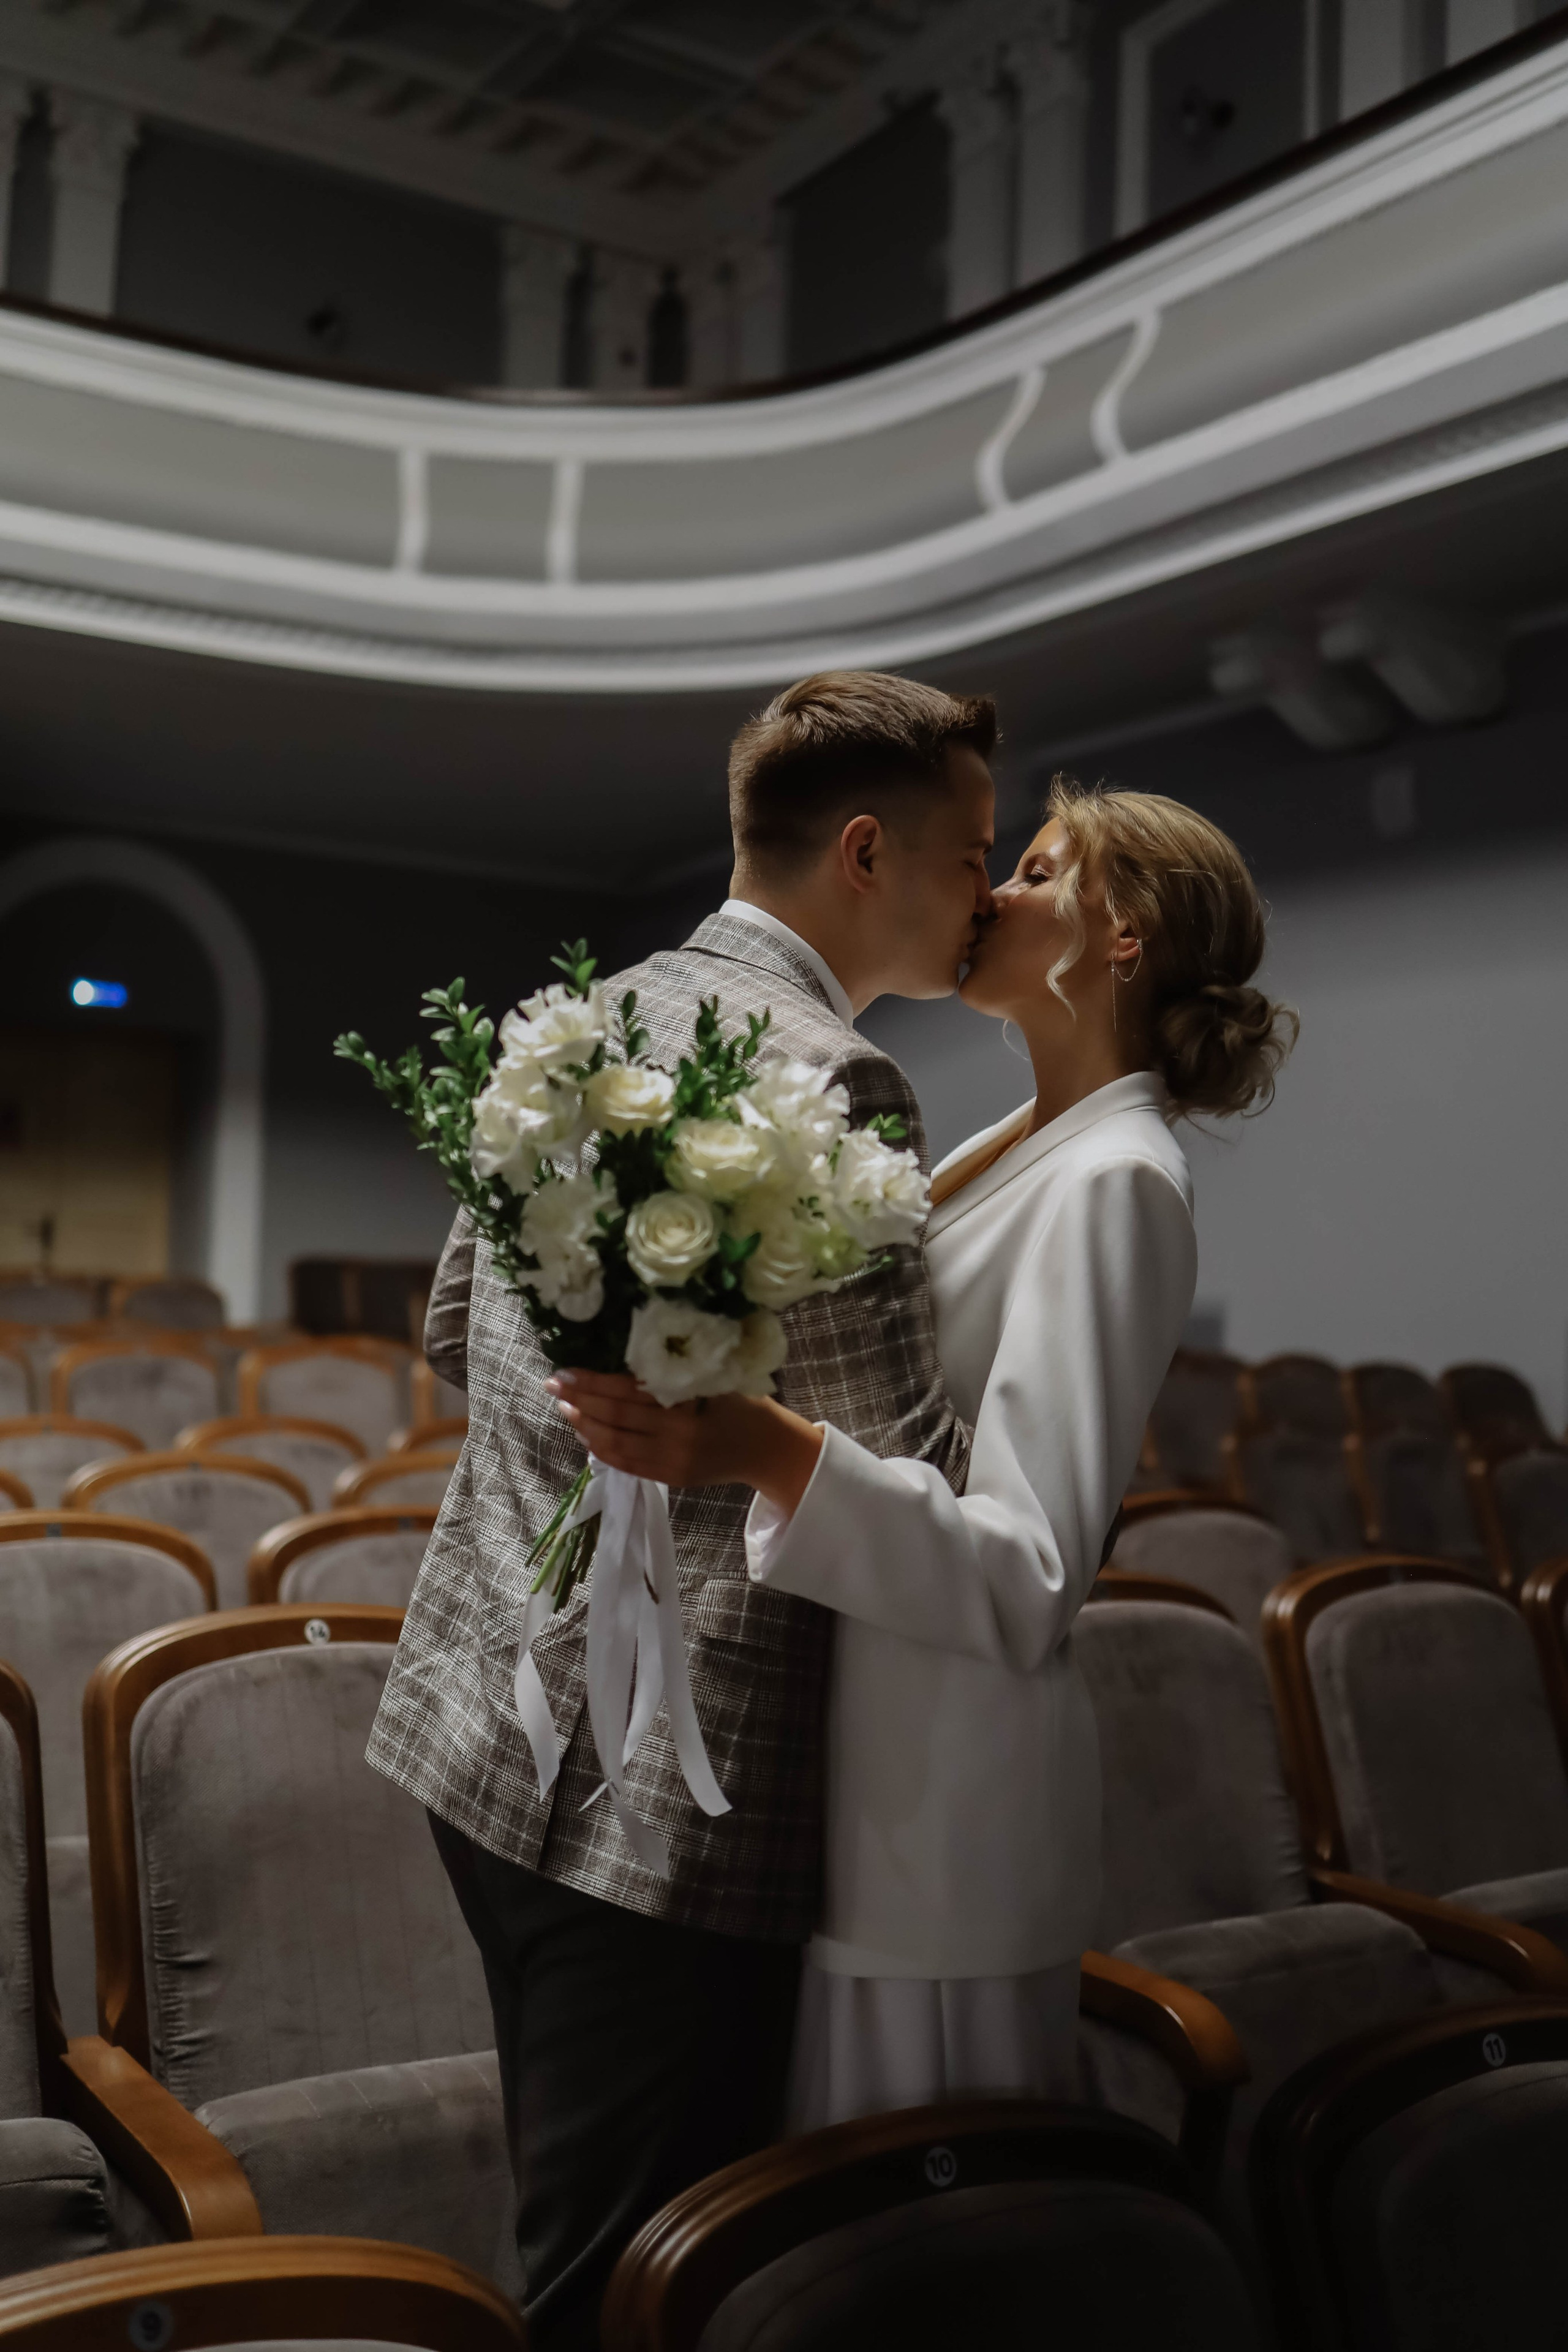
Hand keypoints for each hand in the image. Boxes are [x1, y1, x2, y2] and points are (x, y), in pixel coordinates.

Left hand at [547, 1370, 822, 1515]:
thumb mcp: (715, 1377)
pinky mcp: (670, 1477)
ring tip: (566, 1409)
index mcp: (688, 1403)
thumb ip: (675, 1372)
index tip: (566, 1372)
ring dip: (586, 1426)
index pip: (629, 1391)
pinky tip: (587, 1434)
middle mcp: (676, 1435)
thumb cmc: (744, 1402)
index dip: (593, 1382)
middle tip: (553, 1386)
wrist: (770, 1449)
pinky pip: (627, 1464)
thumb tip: (623, 1356)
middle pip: (616, 1417)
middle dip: (580, 1401)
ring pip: (615, 1444)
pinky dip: (602, 1449)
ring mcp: (672, 1461)